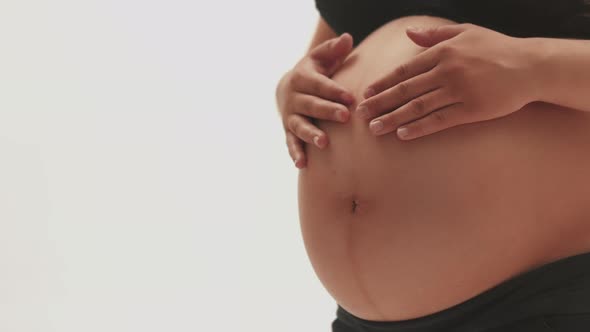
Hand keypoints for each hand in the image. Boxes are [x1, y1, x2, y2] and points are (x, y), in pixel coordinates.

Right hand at [275, 33, 355, 167]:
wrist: (287, 89)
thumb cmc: (313, 72)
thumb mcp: (320, 58)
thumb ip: (333, 50)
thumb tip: (348, 38)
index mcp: (302, 78)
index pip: (320, 85)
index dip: (334, 91)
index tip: (351, 97)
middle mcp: (294, 98)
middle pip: (311, 105)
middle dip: (327, 111)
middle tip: (345, 116)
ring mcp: (290, 116)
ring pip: (300, 126)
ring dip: (311, 135)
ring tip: (324, 143)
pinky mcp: (288, 131)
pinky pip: (291, 143)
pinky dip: (295, 153)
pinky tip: (302, 164)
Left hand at [356, 23, 537, 139]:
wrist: (530, 66)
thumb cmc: (496, 48)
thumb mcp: (466, 32)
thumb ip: (435, 35)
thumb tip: (409, 33)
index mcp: (443, 52)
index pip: (405, 70)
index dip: (383, 83)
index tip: (366, 93)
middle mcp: (447, 71)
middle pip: (405, 90)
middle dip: (380, 102)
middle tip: (361, 114)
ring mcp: (459, 91)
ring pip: (418, 107)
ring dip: (393, 118)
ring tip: (375, 129)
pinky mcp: (471, 110)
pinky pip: (439, 120)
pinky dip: (419, 128)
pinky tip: (402, 134)